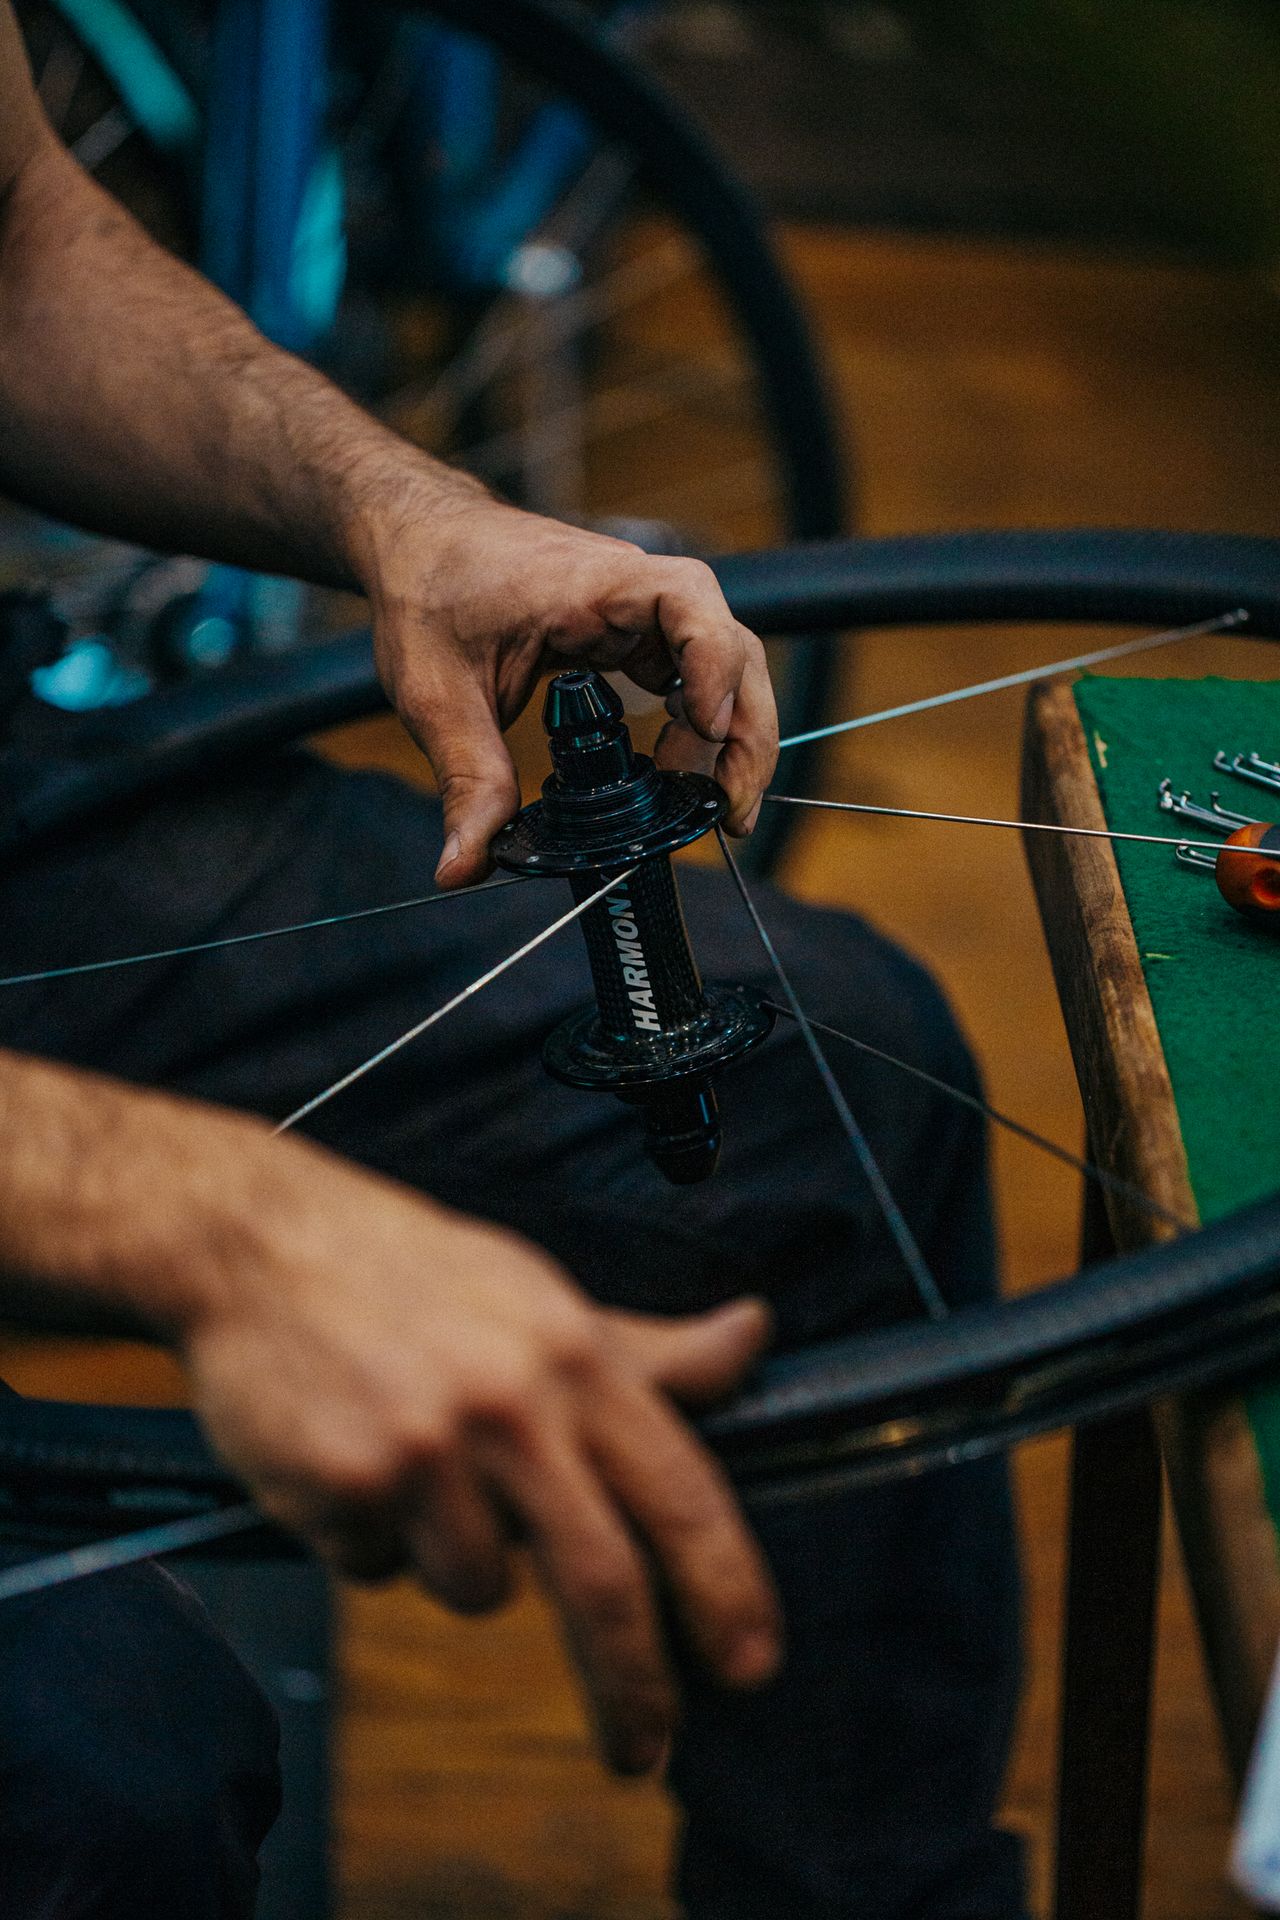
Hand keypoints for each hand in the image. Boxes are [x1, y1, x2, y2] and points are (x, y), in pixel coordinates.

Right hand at [179, 1126, 782, 1773]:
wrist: (260, 1244)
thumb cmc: (417, 1275)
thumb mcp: (541, 1297)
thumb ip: (648, 1348)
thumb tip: (754, 1334)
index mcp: (576, 1355)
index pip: (682, 1490)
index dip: (728, 1588)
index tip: (751, 1666)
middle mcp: (514, 1403)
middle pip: (604, 1581)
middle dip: (634, 1684)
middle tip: (646, 1752)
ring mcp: (429, 1446)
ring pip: (479, 1588)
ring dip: (455, 1557)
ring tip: (416, 1463)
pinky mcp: (349, 1482)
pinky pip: (381, 1570)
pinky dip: (372, 1539)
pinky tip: (350, 1457)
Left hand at [363, 499, 778, 884]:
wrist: (420, 541)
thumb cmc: (430, 587)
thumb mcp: (438, 691)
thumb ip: (466, 779)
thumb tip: (465, 867)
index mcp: (597, 584)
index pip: (690, 605)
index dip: (713, 668)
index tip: (707, 730)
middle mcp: (636, 592)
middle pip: (733, 650)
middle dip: (745, 734)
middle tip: (729, 814)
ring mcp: (643, 614)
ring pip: (726, 668)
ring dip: (730, 740)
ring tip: (707, 808)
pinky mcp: (637, 636)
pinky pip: (694, 679)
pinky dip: (700, 730)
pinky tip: (677, 776)